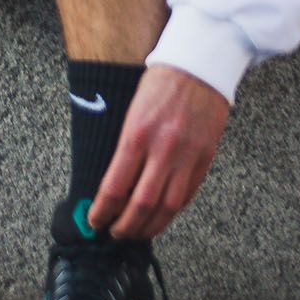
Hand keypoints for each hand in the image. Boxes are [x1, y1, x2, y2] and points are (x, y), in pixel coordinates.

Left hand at [89, 65, 229, 241]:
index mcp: (137, 133)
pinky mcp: (205, 160)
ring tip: (135, 233)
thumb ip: (127, 146)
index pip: (114, 186)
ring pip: (167, 208)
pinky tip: (160, 218)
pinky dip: (171, 212)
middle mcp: (162, 150)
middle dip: (124, 226)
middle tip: (113, 234)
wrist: (199, 66)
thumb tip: (115, 182)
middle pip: (141, 205)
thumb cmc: (160, 82)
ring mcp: (187, 157)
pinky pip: (186, 196)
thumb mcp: (132, 109)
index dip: (102, 211)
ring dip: (148, 227)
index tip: (94, 221)